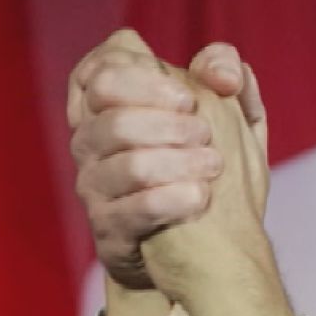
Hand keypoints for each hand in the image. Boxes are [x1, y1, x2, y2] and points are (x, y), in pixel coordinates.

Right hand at [68, 31, 266, 291]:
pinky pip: (136, 209)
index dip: (142, 75)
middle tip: (206, 133)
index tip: (187, 97)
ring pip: (128, 164)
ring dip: (178, 162)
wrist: (194, 245)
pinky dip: (174, 200)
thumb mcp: (224, 115)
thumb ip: (225, 76)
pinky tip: (201, 197)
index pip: (100, 70)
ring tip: (213, 166)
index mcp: (109, 104)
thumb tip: (222, 74)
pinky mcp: (108, 228)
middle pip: (112, 116)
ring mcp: (94, 186)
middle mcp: (90, 141)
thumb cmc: (203, 165)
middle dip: (167, 122)